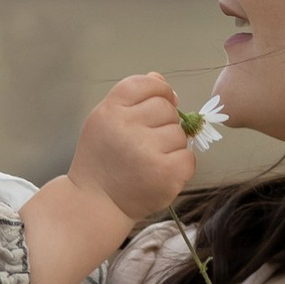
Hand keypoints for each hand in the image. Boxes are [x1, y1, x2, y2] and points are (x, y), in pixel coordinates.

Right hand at [68, 75, 194, 230]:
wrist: (95, 202)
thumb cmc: (102, 159)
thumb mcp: (105, 120)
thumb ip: (131, 98)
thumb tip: (160, 80)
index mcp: (110, 111)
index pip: (145, 84)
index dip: (158, 90)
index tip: (157, 104)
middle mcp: (127, 128)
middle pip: (166, 107)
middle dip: (163, 121)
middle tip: (146, 141)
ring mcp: (147, 152)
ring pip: (179, 132)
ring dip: (171, 144)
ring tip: (150, 159)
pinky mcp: (165, 174)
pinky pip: (188, 157)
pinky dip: (179, 164)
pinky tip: (160, 172)